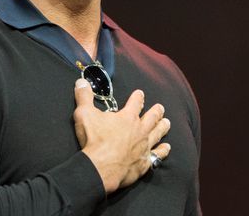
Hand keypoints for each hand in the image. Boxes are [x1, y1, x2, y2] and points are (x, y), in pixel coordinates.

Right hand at [73, 78, 171, 193]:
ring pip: (157, 134)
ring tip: (167, 123)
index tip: (140, 93)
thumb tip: (81, 81)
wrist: (101, 167)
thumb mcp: (84, 114)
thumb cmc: (94, 140)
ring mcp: (144, 146)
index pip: (135, 103)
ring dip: (162, 127)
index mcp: (127, 117)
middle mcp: (139, 130)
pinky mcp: (144, 162)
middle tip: (161, 107)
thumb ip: (84, 97)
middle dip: (156, 111)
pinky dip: (162, 150)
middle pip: (152, 117)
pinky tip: (166, 148)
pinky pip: (157, 155)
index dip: (138, 97)